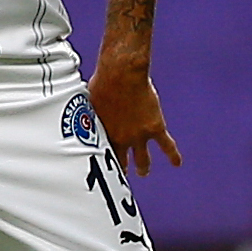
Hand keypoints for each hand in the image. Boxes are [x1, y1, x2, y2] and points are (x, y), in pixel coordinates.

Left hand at [87, 62, 180, 178]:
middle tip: (120, 175)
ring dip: (143, 167)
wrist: (122, 75)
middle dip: (120, 169)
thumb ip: (86, 111)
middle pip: (121, 161)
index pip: (101, 153)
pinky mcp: (155, 127)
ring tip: (143, 172)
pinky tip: (176, 163)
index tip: (100, 166)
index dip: (101, 160)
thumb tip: (75, 109)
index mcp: (103, 133)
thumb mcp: (87, 101)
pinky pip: (167, 146)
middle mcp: (121, 139)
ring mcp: (139, 135)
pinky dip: (172, 155)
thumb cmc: (101, 83)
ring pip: (143, 159)